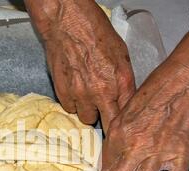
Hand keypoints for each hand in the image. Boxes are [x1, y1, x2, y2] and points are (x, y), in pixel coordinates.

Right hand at [25, 0, 134, 131]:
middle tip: (106, 112)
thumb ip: (125, 84)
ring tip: (89, 96)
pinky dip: (73, 103)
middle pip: (106, 125)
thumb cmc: (96, 34)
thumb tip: (126, 103)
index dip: (123, 125)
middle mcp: (100, 93)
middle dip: (107, 120)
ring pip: (86, 118)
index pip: (125, 117)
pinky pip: (70, 109)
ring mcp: (79, 94)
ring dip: (89, 111)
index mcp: (119, 84)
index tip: (123, 129)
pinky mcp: (62, 93)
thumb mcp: (122, 57)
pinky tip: (76, 90)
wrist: (68, 24)